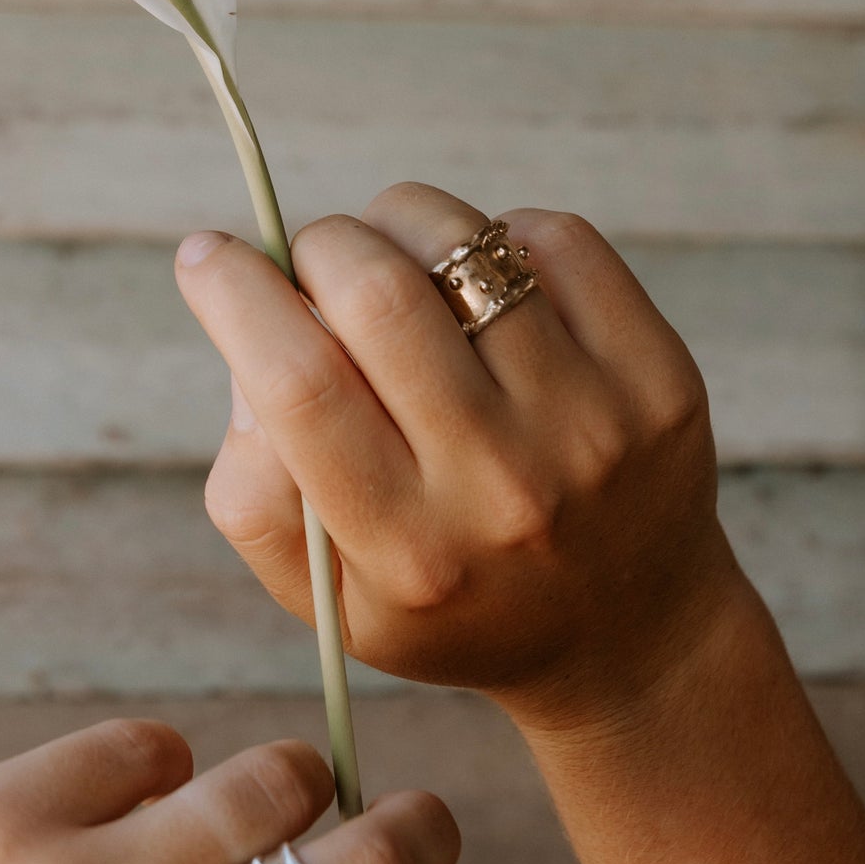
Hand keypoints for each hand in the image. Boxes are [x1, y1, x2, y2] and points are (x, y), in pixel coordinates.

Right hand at [176, 183, 747, 729]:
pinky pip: (554, 240)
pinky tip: (486, 289)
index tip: (204, 257)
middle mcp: (502, 489)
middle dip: (318, 248)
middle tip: (313, 268)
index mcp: (404, 552)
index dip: (235, 296)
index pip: (298, 385)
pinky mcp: (660, 378)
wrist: (628, 637)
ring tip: (397, 269)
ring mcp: (593, 428)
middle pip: (374, 292)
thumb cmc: (448, 600)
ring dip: (401, 226)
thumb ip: (253, 492)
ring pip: (464, 244)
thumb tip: (250, 353)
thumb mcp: (327, 596)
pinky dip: (498, 236)